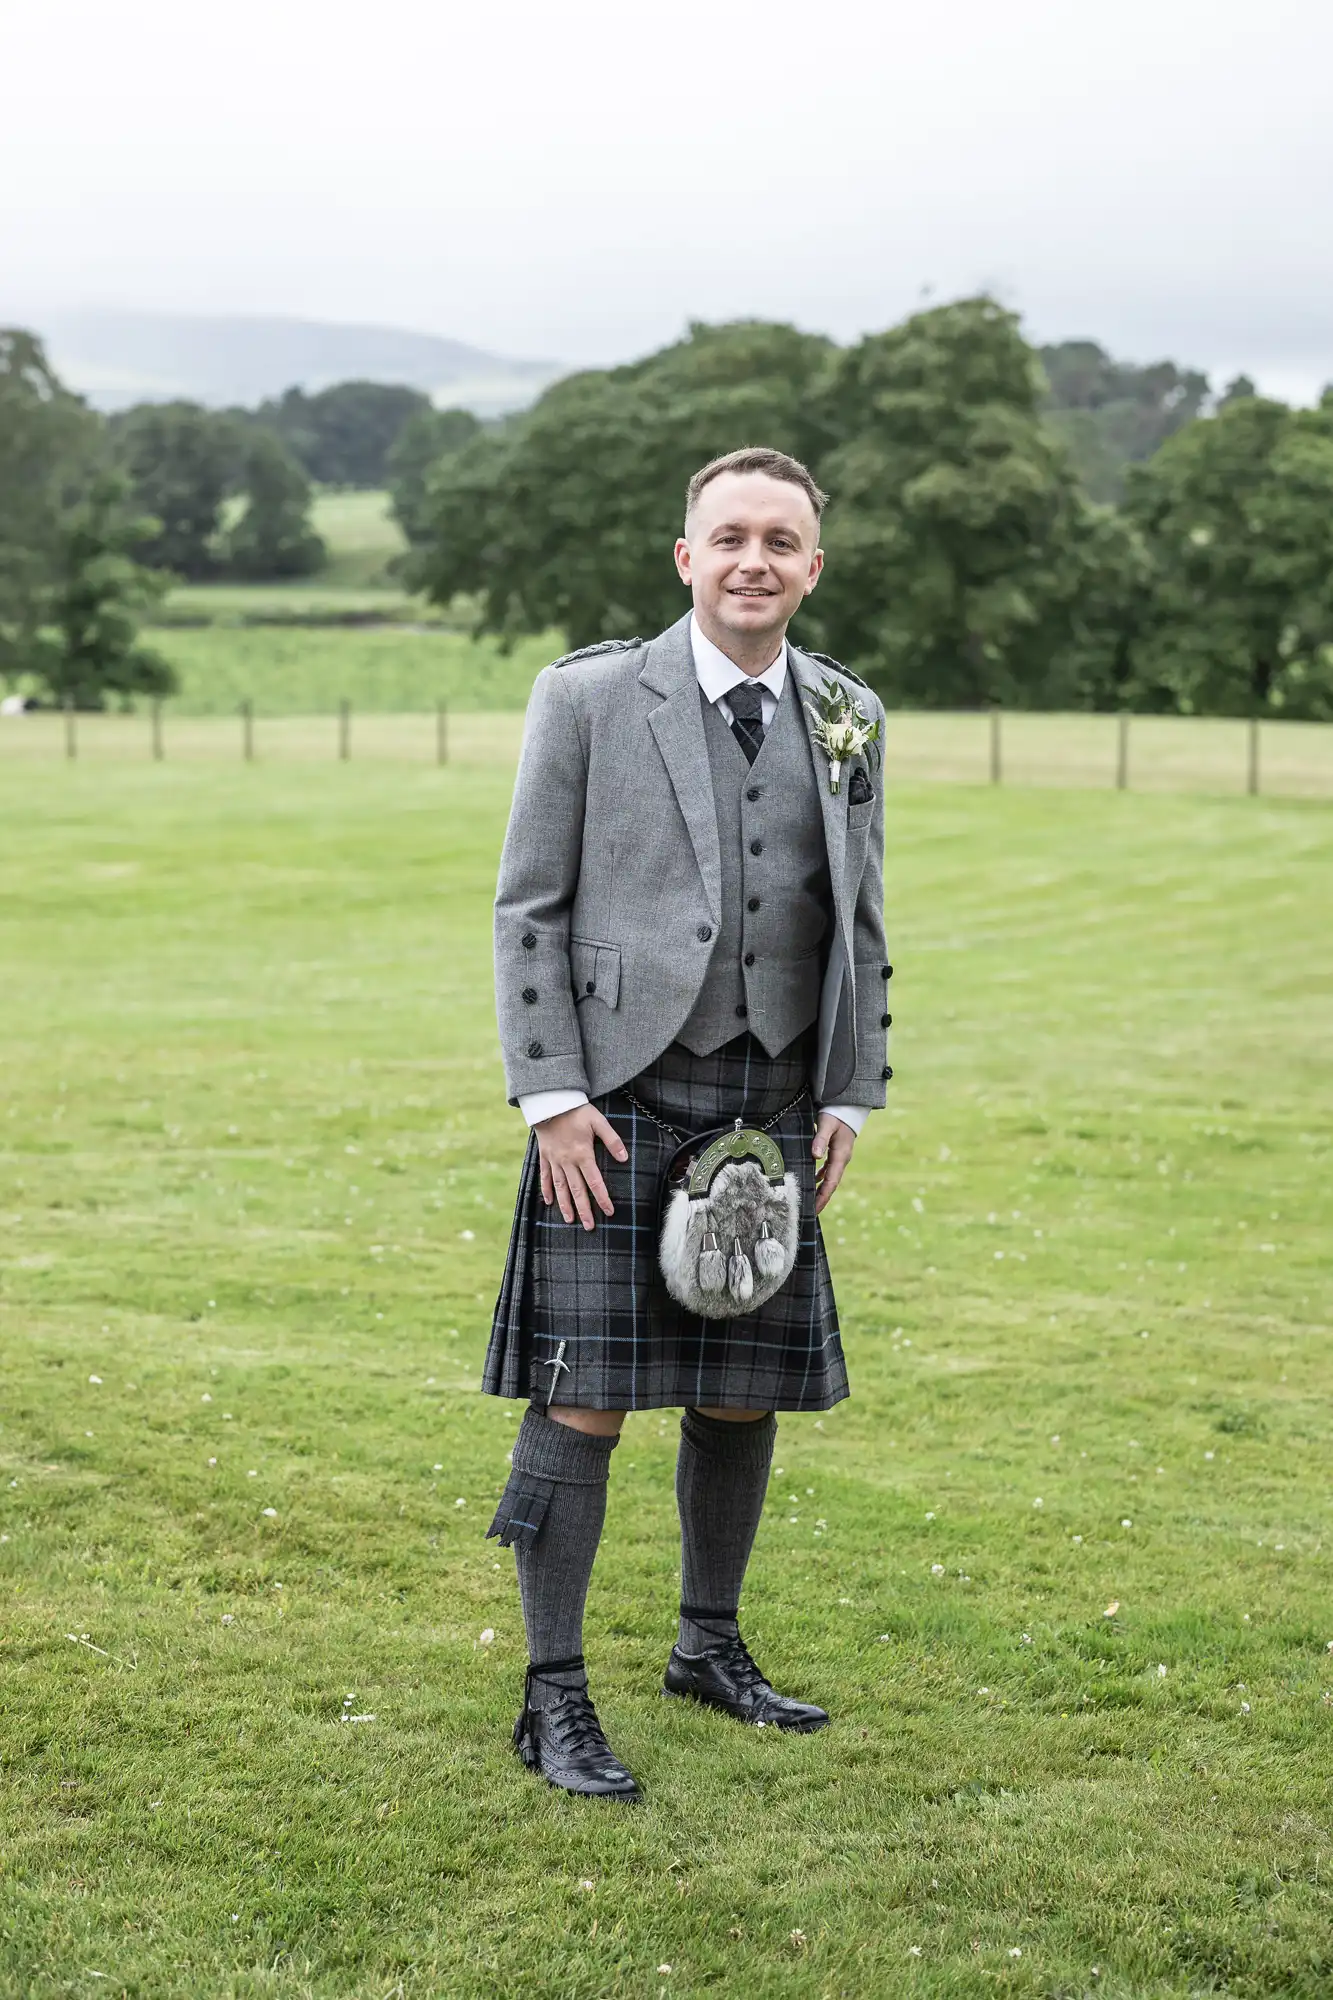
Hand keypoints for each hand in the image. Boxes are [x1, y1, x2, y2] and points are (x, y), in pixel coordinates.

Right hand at [536, 1103, 627, 1229]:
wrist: (550, 1102)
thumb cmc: (576, 1111)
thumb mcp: (598, 1121)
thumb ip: (612, 1140)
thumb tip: (624, 1158)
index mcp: (582, 1154)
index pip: (594, 1182)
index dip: (602, 1198)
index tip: (608, 1212)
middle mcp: (567, 1161)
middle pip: (577, 1190)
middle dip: (583, 1210)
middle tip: (589, 1227)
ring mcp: (554, 1160)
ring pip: (560, 1187)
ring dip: (565, 1205)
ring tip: (569, 1221)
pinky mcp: (545, 1156)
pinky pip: (544, 1176)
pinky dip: (546, 1190)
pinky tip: (549, 1201)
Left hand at [812, 1111, 856, 1214]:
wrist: (848, 1107)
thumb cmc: (836, 1114)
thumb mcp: (827, 1124)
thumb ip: (821, 1139)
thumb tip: (816, 1155)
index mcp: (841, 1155)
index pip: (831, 1181)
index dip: (823, 1196)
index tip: (815, 1208)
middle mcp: (842, 1159)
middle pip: (831, 1184)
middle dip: (822, 1198)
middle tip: (811, 1212)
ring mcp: (840, 1157)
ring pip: (830, 1178)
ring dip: (821, 1190)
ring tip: (811, 1201)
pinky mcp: (837, 1153)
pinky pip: (829, 1170)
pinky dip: (821, 1178)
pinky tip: (813, 1181)